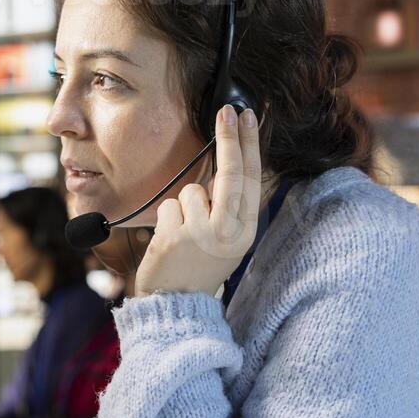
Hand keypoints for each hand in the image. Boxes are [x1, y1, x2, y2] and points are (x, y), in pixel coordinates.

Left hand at [135, 105, 262, 296]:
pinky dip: (167, 219)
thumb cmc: (201, 269)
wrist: (178, 307)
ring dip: (184, 206)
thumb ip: (230, 209)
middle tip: (226, 111)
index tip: (248, 118)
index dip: (250, 146)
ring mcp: (200, 235)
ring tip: (184, 234)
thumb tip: (229, 164)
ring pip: (191, 191)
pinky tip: (170, 242)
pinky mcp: (173, 238)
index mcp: (245, 232)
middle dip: (230, 139)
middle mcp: (227, 232)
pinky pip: (169, 207)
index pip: (252, 180)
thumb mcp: (229, 242)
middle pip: (231, 174)